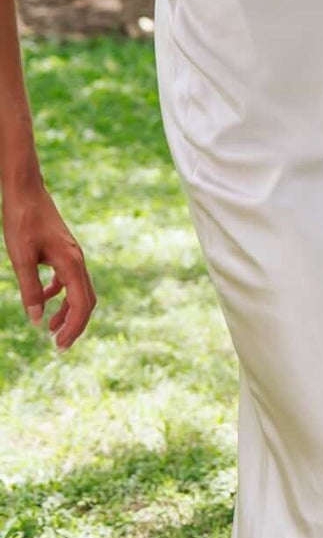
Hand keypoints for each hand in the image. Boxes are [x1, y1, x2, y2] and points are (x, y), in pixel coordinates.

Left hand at [3, 180, 95, 348]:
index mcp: (71, 263)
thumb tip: (36, 319)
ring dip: (68, 312)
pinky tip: (44, 300)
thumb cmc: (22, 221)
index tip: (58, 346)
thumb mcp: (21, 258)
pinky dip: (60, 295)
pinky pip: (69, 280)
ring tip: (51, 328)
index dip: (73, 328)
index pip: (81, 304)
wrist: (25, 191)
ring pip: (79, 291)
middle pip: (86, 301)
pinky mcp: (64, 251)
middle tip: (58, 345)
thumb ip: (30, 289)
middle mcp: (77, 260)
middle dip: (75, 325)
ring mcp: (72, 255)